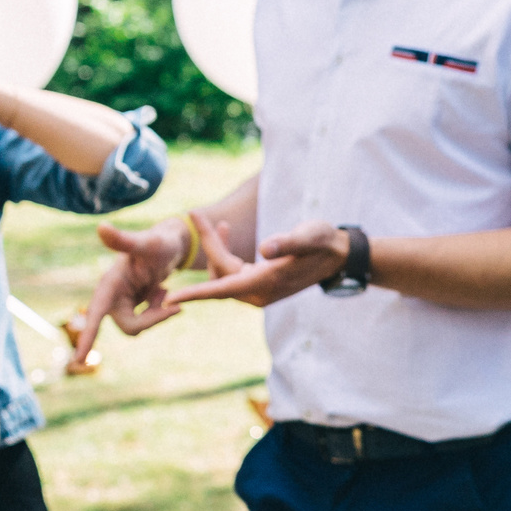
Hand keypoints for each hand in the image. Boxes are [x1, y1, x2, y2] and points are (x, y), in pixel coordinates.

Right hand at [67, 216, 199, 368]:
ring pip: (138, 326)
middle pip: (129, 326)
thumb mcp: (146, 242)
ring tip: (165, 290)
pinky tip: (163, 292)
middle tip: (176, 305)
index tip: (78, 361)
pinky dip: (159, 311)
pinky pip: (145, 320)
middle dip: (152, 320)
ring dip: (157, 314)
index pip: (95, 315)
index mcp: (109, 285)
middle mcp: (111, 296)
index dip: (88, 337)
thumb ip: (123, 240)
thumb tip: (101, 227)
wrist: (171, 243)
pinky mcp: (132, 305)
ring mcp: (121, 302)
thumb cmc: (159, 241)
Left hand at [160, 219, 354, 309]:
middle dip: (209, 245)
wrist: (338, 255)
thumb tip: (265, 249)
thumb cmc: (324, 242)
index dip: (196, 292)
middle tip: (196, 213)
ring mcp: (259, 290)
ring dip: (217, 247)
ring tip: (215, 221)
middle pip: (221, 273)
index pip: (224, 289)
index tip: (171, 297)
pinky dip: (226, 252)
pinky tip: (225, 231)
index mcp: (267, 282)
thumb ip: (288, 243)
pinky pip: (233, 271)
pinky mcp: (260, 283)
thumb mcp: (309, 236)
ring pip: (225, 271)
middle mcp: (259, 292)